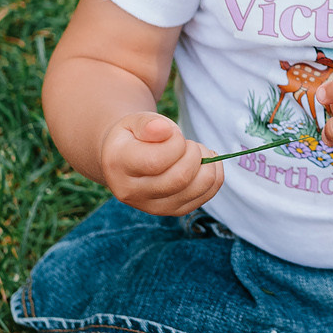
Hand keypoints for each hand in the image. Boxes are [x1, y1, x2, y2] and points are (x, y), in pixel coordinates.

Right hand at [99, 111, 223, 215]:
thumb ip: (147, 123)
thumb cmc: (134, 137)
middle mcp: (132, 192)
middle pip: (179, 179)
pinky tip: (203, 163)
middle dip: (194, 154)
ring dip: (207, 164)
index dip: (175, 143)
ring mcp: (153, 207)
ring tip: (196, 152)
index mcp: (118, 165)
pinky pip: (206, 196)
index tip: (173, 133)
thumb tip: (164, 130)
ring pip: (197, 189)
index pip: (156, 161)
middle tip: (188, 143)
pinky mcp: (174, 211)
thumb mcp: (134, 121)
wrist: (127, 161)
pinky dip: (214, 175)